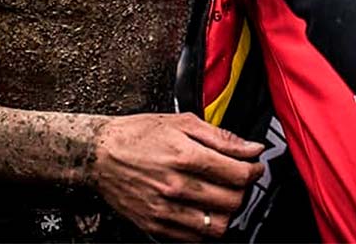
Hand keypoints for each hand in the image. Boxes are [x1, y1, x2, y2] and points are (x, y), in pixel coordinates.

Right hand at [91, 113, 263, 239]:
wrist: (100, 154)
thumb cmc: (138, 135)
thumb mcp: (183, 123)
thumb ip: (222, 137)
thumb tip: (251, 147)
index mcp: (186, 156)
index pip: (239, 174)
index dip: (255, 170)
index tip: (255, 166)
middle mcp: (176, 186)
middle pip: (232, 201)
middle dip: (243, 190)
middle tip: (239, 180)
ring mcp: (165, 210)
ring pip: (216, 226)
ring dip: (227, 213)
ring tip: (222, 197)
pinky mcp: (155, 225)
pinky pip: (193, 239)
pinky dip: (205, 228)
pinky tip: (203, 210)